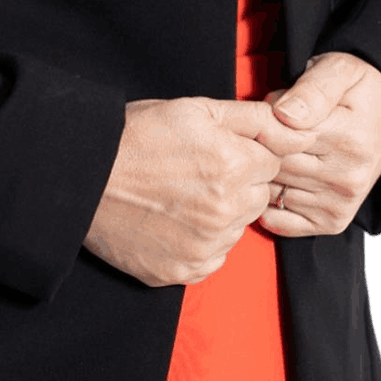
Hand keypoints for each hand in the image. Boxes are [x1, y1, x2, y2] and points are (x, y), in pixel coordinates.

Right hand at [83, 96, 281, 287]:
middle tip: (195, 171)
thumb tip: (297, 128)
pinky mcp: (184, 271)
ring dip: (219, 214)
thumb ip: (253, 118)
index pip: (271, 162)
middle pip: (257, 197)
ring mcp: (206, 245)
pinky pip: (212, 258)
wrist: (83, 176)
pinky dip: (198, 242)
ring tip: (178, 195)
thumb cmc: (136, 136)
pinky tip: (171, 220)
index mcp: (233, 165)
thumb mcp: (195, 109)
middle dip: (237, 184)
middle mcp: (226, 210)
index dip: (244, 152)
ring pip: (236, 228)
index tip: (215, 150)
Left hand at [254, 52, 380, 237]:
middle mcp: (347, 177)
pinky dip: (268, 203)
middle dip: (260, 145)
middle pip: (274, 164)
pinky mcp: (333, 221)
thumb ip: (311, 90)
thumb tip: (284, 115)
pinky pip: (281, 220)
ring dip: (261, 172)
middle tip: (264, 128)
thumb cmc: (357, 90)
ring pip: (272, 190)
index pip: (281, 135)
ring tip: (270, 151)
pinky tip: (274, 181)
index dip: (264, 119)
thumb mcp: (339, 70)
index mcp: (349, 138)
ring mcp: (341, 203)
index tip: (269, 108)